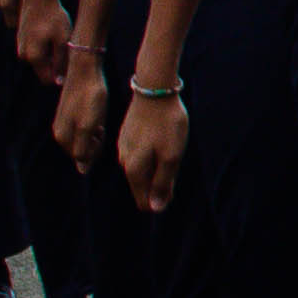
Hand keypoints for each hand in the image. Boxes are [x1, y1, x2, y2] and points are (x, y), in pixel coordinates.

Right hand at [13, 0, 68, 81]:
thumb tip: (59, 81)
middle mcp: (23, 54)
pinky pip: (35, 48)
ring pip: (39, 58)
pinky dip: (44, 45)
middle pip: (43, 68)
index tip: (72, 67)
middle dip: (54, 65)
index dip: (60, 77)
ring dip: (49, 54)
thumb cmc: (53, 17)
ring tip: (62, 40)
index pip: (47, 78)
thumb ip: (60, 61)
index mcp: (34, 57)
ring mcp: (20, 45)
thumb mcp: (62, 39)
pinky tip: (53, 33)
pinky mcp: (20, 38)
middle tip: (68, 50)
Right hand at [51, 50, 112, 167]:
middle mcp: (58, 132)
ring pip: (82, 138)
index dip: (95, 150)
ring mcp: (62, 122)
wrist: (85, 70)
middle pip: (81, 150)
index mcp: (63, 137)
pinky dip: (91, 124)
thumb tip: (82, 170)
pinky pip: (82, 128)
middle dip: (93, 143)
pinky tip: (95, 112)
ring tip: (98, 118)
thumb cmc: (90, 98)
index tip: (100, 133)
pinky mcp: (68, 112)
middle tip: (100, 126)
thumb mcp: (90, 125)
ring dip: (93, 133)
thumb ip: (84, 148)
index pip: (82, 158)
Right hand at [119, 91, 189, 212]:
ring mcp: (123, 147)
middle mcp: (124, 161)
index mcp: (134, 169)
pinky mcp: (127, 134)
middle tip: (174, 167)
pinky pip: (139, 154)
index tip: (174, 184)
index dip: (160, 200)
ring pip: (140, 169)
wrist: (155, 89)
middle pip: (142, 185)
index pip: (144, 200)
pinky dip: (151, 155)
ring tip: (169, 152)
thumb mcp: (171, 156)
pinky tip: (160, 143)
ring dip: (155, 168)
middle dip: (158, 184)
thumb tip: (155, 208)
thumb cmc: (166, 124)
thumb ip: (162, 183)